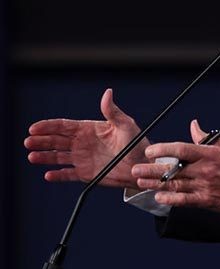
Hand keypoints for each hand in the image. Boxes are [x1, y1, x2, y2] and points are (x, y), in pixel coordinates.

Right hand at [24, 88, 149, 188]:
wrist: (142, 165)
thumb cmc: (136, 142)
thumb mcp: (126, 124)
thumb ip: (112, 111)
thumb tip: (107, 93)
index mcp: (89, 129)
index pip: (64, 126)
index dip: (49, 126)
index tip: (35, 127)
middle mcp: (82, 143)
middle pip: (57, 140)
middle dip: (41, 140)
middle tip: (28, 141)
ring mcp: (82, 158)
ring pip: (58, 157)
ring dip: (45, 157)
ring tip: (32, 157)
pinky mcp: (85, 174)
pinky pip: (68, 174)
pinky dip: (58, 175)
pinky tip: (48, 175)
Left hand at [132, 120, 219, 213]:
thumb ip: (205, 138)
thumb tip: (193, 125)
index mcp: (209, 154)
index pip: (182, 149)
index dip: (164, 149)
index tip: (151, 151)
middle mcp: (205, 170)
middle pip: (174, 169)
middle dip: (153, 169)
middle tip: (136, 168)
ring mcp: (205, 186)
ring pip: (175, 185)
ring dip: (156, 183)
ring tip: (141, 180)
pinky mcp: (206, 200)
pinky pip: (185, 200)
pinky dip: (171, 199)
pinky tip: (159, 196)